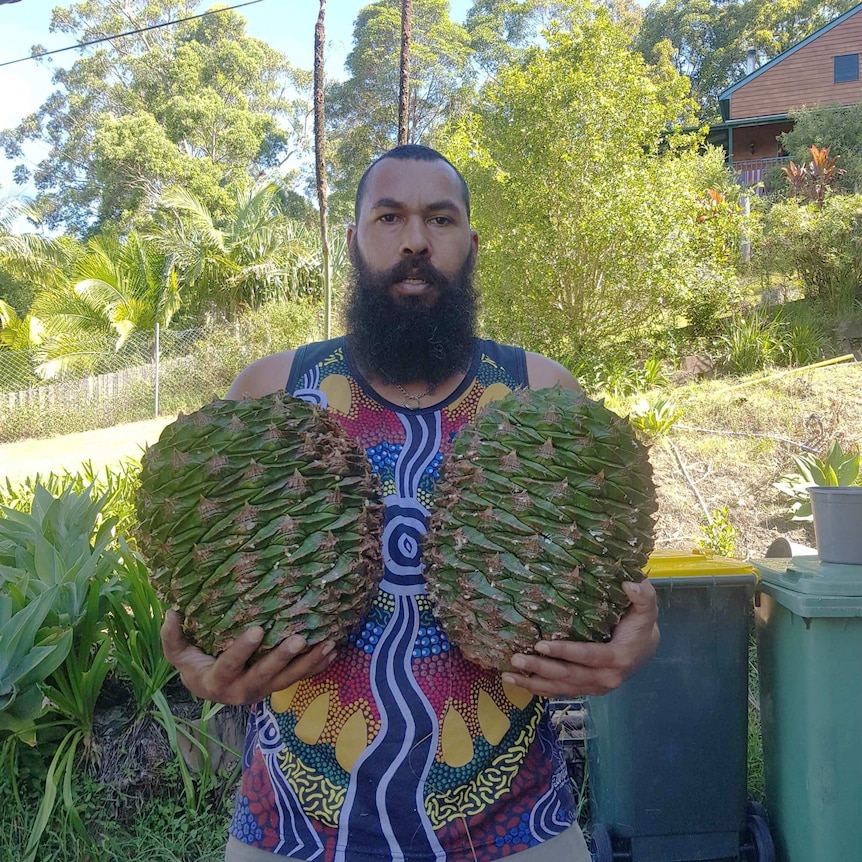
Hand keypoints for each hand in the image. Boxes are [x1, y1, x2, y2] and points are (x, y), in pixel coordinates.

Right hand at [160, 610, 336, 705]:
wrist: (207, 689)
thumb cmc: (193, 665)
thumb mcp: (177, 653)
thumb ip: (172, 636)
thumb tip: (172, 610)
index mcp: (216, 682)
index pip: (230, 665)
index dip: (243, 649)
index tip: (258, 629)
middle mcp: (242, 691)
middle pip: (265, 675)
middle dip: (283, 657)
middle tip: (299, 638)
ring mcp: (262, 690)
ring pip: (288, 679)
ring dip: (309, 662)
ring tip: (328, 644)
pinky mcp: (276, 686)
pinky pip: (299, 678)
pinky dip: (317, 666)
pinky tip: (333, 651)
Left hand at [501, 579, 659, 697]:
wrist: (646, 647)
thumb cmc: (641, 622)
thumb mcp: (647, 606)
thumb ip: (642, 595)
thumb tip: (629, 584)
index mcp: (618, 657)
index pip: (588, 655)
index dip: (564, 651)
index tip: (540, 644)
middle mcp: (607, 677)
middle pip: (569, 675)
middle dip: (540, 669)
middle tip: (515, 658)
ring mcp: (597, 687)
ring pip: (562, 688)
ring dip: (534, 683)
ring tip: (508, 676)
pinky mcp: (588, 689)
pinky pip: (562, 692)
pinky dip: (541, 690)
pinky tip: (520, 685)